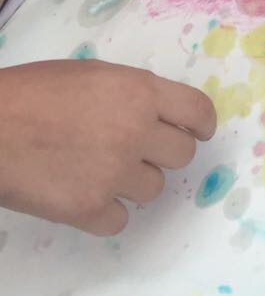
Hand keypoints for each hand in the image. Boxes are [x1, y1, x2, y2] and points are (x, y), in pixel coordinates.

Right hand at [0, 60, 215, 234]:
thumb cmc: (33, 93)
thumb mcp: (93, 75)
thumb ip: (133, 94)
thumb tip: (159, 115)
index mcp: (140, 92)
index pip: (199, 111)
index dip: (200, 124)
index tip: (196, 132)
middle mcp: (136, 132)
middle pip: (183, 154)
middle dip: (163, 153)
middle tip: (136, 151)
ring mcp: (114, 174)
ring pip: (154, 189)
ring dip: (133, 183)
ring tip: (98, 169)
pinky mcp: (89, 209)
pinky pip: (121, 220)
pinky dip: (105, 213)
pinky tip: (83, 194)